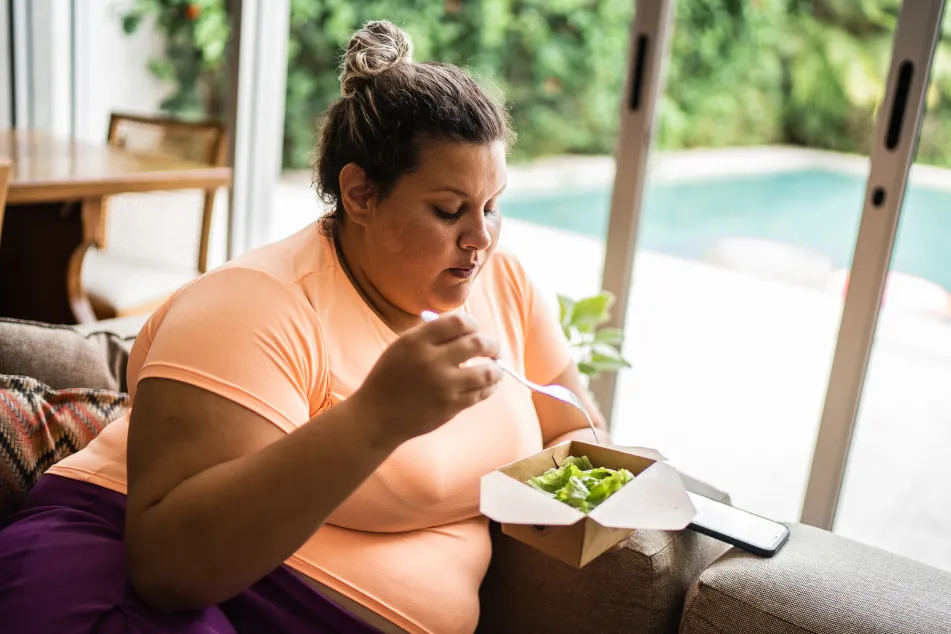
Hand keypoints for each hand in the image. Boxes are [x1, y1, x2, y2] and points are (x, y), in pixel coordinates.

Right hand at [352, 312, 502, 443]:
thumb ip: (430, 335)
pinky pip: (480, 394)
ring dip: (496, 369)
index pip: (459, 322)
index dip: (473, 324)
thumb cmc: (389, 378)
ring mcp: (444, 386)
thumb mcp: (401, 348)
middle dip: (492, 345)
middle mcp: (432, 361)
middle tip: (493, 349)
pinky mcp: (450, 407)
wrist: (376, 416)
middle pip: (478, 344)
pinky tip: (488, 385)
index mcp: (417, 341)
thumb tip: (465, 328)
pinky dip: (488, 387)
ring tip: (496, 368)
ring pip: (487, 372)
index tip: (475, 330)